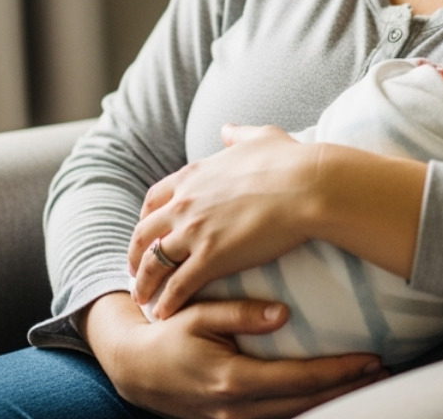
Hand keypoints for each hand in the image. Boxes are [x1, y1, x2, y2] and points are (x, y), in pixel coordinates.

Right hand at [85, 292, 384, 418]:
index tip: (371, 358)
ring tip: (367, 382)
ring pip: (296, 416)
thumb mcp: (198, 314)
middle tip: (384, 371)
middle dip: (348, 388)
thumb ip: (241, 312)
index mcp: (233, 379)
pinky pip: (279, 418)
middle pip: (307, 403)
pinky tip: (330, 394)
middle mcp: (238, 408)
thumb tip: (284, 313)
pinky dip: (308, 407)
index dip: (339, 371)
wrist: (134, 369)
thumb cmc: (167, 334)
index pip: (300, 379)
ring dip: (333, 400)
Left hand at [129, 124, 315, 318]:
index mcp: (194, 175)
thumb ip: (238, 134)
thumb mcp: (259, 137)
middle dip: (136, 253)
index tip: (146, 231)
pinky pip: (179, 285)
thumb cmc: (290, 161)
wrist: (307, 186)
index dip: (147, 217)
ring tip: (141, 299)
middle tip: (135, 270)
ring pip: (155, 262)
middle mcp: (186, 202)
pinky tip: (163, 313)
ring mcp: (195, 231)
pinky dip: (167, 301)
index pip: (155, 198)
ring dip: (145, 283)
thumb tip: (226, 128)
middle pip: (146, 232)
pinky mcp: (211, 257)